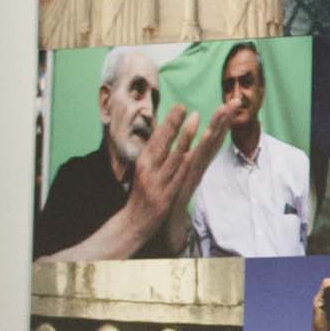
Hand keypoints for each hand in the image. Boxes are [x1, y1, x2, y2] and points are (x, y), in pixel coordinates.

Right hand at [73, 107, 212, 259]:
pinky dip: (184, 164)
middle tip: (187, 107)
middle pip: (163, 143)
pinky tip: (192, 154)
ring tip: (194, 121)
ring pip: (172, 156)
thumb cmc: (142, 196)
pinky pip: (177, 177)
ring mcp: (157, 182)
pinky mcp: (165, 196)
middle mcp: (148, 169)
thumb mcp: (147, 174)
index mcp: (144, 163)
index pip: (157, 139)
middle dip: (175, 124)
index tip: (181, 106)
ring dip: (184, 138)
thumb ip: (155, 158)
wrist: (134, 224)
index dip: (169, 122)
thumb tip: (166, 140)